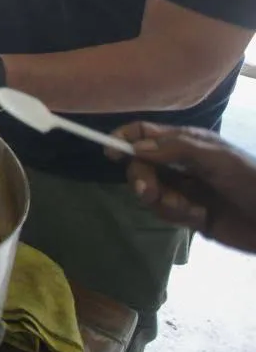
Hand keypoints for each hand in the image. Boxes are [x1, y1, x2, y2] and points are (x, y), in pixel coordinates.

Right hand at [109, 122, 255, 253]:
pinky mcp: (187, 212)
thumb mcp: (216, 159)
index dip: (124, 138)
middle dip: (142, 178)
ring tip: (188, 209)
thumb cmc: (249, 181)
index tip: (111, 152)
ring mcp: (182, 188)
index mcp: (186, 143)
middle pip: (140, 164)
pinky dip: (177, 215)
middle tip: (149, 192)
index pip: (145, 133)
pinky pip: (164, 212)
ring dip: (164, 201)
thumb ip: (176, 149)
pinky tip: (199, 218)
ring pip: (150, 191)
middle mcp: (179, 163)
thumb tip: (136, 147)